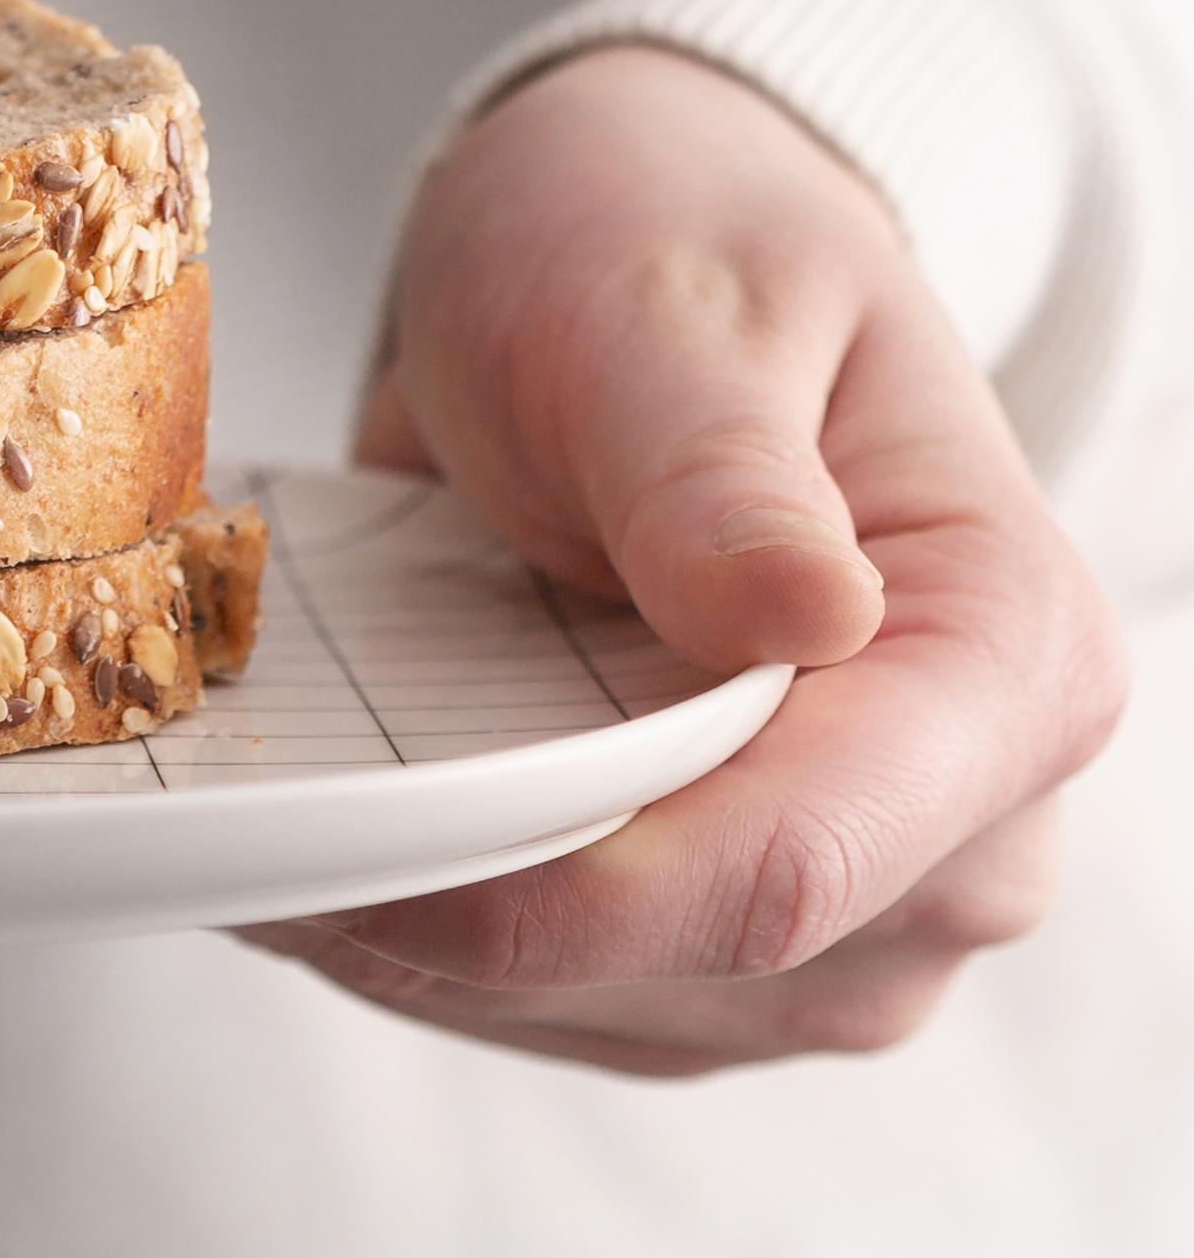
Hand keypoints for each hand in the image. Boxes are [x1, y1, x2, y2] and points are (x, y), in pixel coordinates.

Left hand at [246, 46, 1127, 1073]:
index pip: (794, 861)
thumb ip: (719, 469)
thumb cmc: (675, 245)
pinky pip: (565, 993)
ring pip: (619, 1012)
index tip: (362, 854)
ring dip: (419, 949)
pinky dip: (422, 939)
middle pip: (708, 968)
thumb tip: (802, 616)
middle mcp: (968, 823)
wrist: (640, 258)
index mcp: (1009, 660)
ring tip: (251, 838)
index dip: (565, 896)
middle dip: (465, 925)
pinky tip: (309, 853)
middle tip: (249, 837)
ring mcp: (854, 899)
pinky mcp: (726, 930)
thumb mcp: (675, 305)